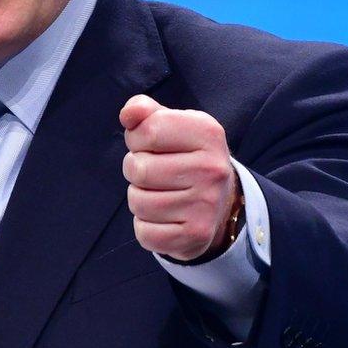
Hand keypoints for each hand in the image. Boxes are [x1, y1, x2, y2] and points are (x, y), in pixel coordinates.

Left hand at [119, 94, 239, 261]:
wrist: (219, 201)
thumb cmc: (183, 155)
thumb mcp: (170, 125)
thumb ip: (145, 112)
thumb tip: (129, 114)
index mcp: (207, 133)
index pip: (148, 130)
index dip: (137, 138)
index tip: (149, 144)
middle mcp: (212, 169)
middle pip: (138, 169)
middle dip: (135, 170)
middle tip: (155, 172)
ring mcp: (206, 204)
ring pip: (137, 202)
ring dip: (139, 198)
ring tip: (160, 192)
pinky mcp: (197, 234)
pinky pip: (144, 232)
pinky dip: (146, 225)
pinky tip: (165, 217)